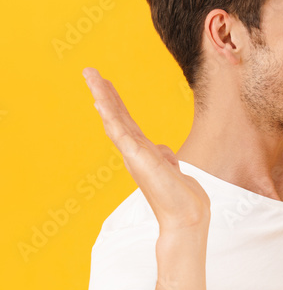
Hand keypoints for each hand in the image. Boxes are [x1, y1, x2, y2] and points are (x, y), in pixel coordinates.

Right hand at [82, 68, 210, 232]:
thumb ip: (165, 158)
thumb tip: (163, 150)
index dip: (115, 103)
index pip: (126, 122)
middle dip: (103, 94)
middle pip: (116, 117)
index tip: (105, 84)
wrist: (187, 217)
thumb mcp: (174, 170)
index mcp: (143, 152)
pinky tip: (101, 103)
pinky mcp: (139, 159)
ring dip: (103, 98)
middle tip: (90, 72)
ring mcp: (135, 155)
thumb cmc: (181, 198)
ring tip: (91, 78)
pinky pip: (121, 134)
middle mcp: (135, 152)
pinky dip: (111, 118)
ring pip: (114, 121)